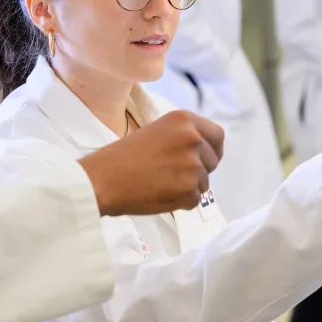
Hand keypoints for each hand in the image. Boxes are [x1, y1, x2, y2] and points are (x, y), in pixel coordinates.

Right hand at [78, 110, 223, 216]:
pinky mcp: (189, 190)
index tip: (205, 158)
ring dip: (189, 187)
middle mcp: (193, 139)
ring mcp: (193, 165)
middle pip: (213, 161)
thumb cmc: (124, 156)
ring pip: (205, 182)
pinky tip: (160, 194)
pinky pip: (194, 199)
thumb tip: (203, 150)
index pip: (218, 135)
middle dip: (199, 170)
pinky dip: (181, 202)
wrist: (104, 179)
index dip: (212, 149)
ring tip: (161, 183)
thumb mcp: (157, 131)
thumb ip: (183, 136)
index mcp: (184, 120)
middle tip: (174, 174)